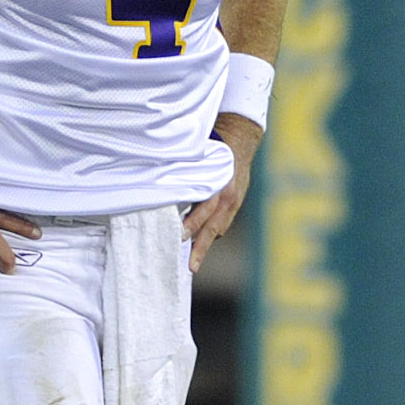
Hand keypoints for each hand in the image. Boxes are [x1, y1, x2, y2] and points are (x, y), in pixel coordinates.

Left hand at [184, 114, 260, 273]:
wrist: (241, 139)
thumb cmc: (215, 146)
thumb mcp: (201, 156)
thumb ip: (187, 173)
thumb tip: (163, 189)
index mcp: (219, 184)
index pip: (205, 209)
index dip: (193, 223)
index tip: (181, 236)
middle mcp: (228, 196)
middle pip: (213, 226)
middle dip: (201, 247)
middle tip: (190, 265)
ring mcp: (233, 202)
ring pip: (218, 229)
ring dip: (205, 245)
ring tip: (193, 263)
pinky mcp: (234, 205)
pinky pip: (222, 224)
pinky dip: (211, 234)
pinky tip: (199, 244)